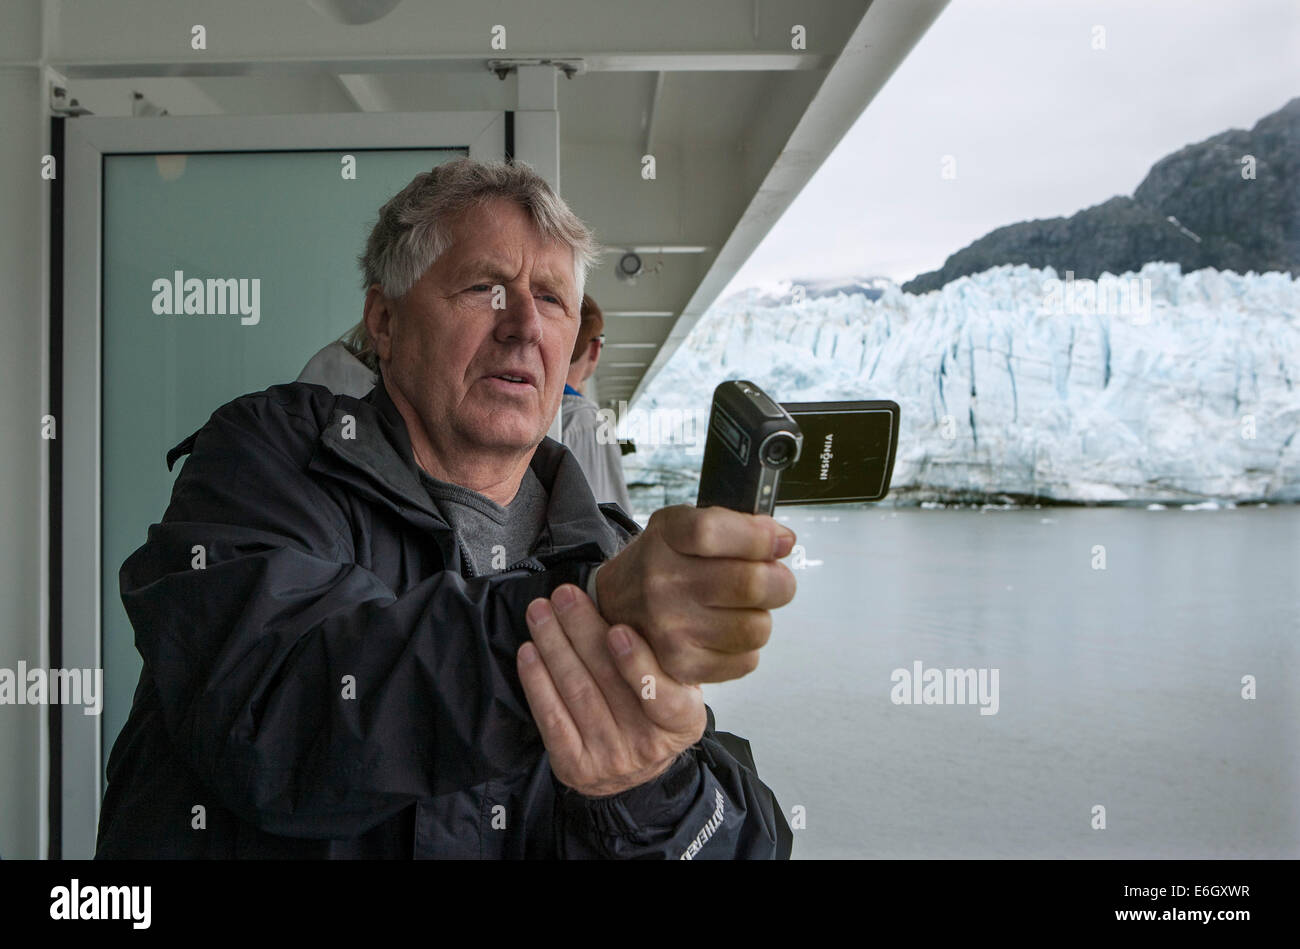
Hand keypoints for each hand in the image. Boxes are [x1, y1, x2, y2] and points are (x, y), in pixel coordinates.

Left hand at [517, 583, 706, 797]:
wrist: (635, 771)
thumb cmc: (653, 711)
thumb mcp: (677, 685)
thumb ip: (658, 654)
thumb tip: (621, 602)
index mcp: (681, 722)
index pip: (662, 697)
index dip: (637, 664)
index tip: (617, 631)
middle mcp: (646, 745)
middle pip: (608, 682)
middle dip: (581, 632)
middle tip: (564, 597)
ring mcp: (608, 758)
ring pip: (576, 692)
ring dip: (553, 646)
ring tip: (540, 613)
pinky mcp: (574, 765)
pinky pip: (551, 718)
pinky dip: (537, 681)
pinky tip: (529, 652)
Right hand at [594, 505, 796, 683]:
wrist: (616, 604)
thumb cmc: (662, 563)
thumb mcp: (683, 525)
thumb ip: (735, 525)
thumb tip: (784, 541)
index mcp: (666, 537)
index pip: (715, 531)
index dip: (760, 537)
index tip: (780, 542)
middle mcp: (661, 583)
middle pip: (751, 584)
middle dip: (779, 582)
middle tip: (774, 580)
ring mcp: (669, 629)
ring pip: (757, 627)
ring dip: (759, 618)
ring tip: (740, 609)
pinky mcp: (680, 665)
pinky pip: (746, 661)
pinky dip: (746, 648)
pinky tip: (725, 633)